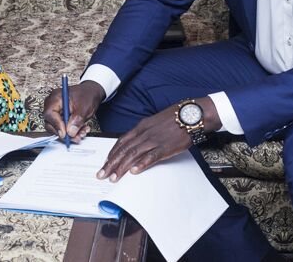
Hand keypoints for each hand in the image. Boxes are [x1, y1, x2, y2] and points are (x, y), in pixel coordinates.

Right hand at [43, 80, 104, 142]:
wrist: (92, 92)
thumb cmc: (87, 94)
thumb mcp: (84, 107)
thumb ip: (77, 120)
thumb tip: (70, 132)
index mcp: (56, 98)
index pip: (50, 114)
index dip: (56, 125)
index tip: (65, 133)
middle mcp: (53, 105)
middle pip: (51, 123)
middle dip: (64, 133)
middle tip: (75, 137)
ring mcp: (57, 111)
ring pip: (58, 128)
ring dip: (70, 133)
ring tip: (82, 132)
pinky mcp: (61, 117)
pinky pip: (63, 127)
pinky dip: (72, 131)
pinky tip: (81, 130)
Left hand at [97, 97, 220, 181]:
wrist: (190, 115)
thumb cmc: (174, 119)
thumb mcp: (154, 123)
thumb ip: (144, 133)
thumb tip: (136, 143)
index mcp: (141, 127)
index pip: (121, 141)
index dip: (112, 153)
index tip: (105, 163)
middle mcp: (144, 133)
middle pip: (123, 150)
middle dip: (111, 163)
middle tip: (102, 175)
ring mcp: (154, 140)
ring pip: (133, 154)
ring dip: (121, 167)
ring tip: (114, 178)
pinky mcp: (165, 147)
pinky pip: (151, 157)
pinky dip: (141, 164)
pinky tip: (134, 172)